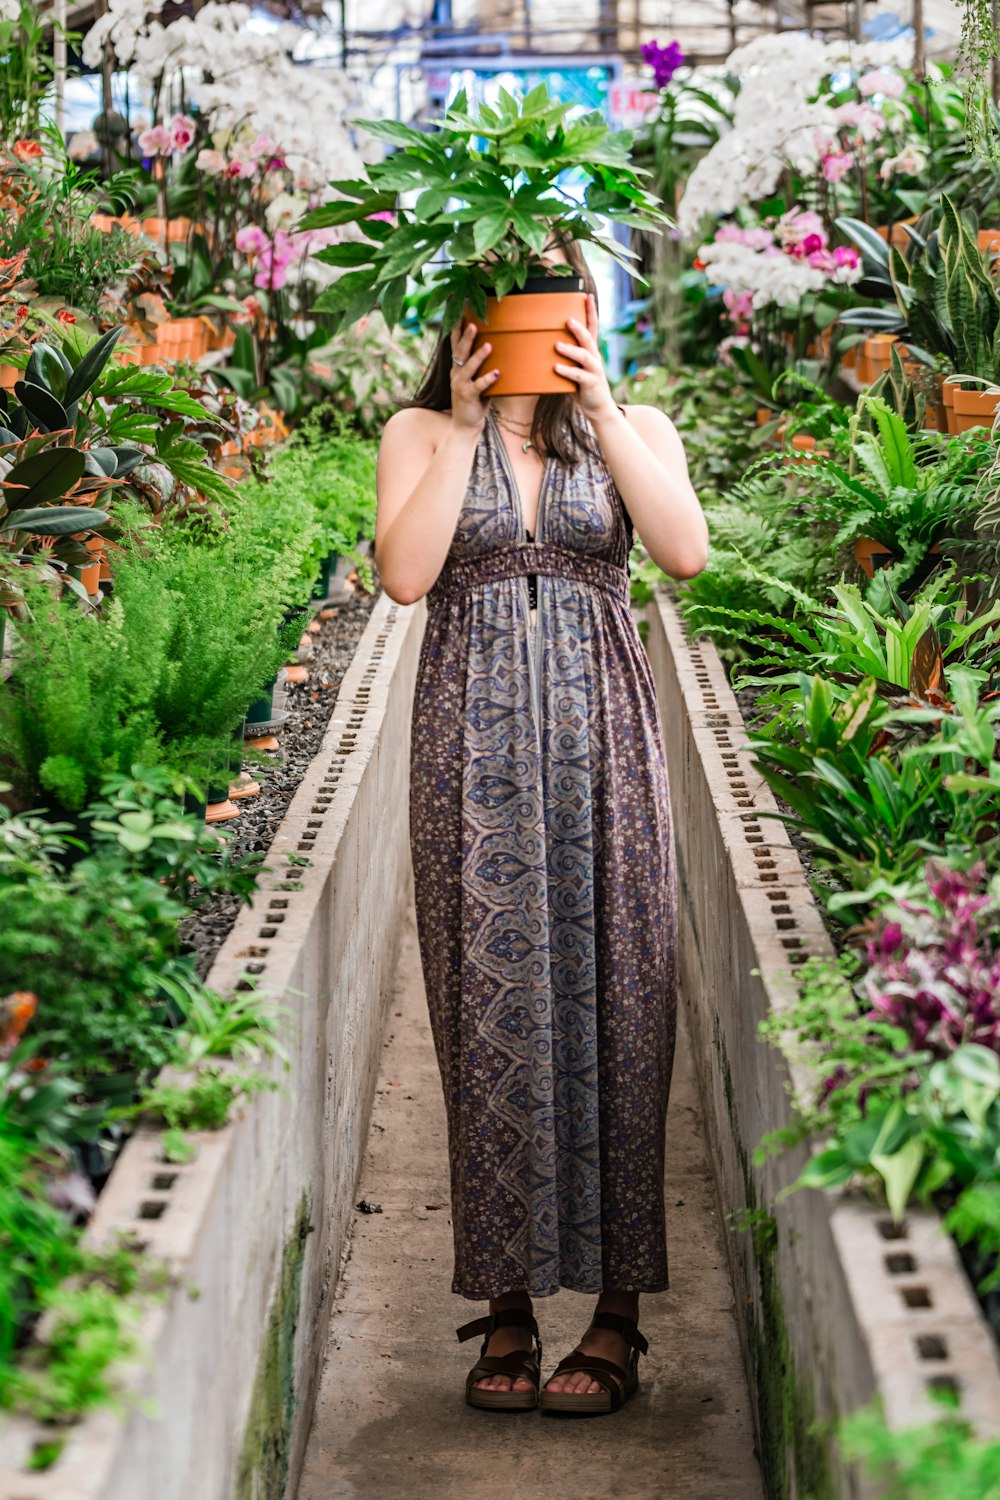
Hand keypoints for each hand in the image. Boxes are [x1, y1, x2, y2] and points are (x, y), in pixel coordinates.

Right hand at [449, 321, 498, 433]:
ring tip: (488, 345)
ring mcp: (460, 385)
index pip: (455, 344)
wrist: (465, 425)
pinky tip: (497, 372)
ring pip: (468, 367)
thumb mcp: (476, 379)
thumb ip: (482, 366)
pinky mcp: (468, 397)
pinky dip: (488, 379)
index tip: (458, 312)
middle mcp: (456, 374)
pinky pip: (479, 386)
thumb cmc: (475, 400)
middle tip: (473, 323)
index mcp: (457, 368)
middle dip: (466, 337)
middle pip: (460, 352)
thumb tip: (497, 346)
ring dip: (478, 356)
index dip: (455, 329)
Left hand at [554, 293, 616, 421]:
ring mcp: (594, 370)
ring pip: (584, 355)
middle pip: (588, 338)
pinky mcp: (591, 383)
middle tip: (567, 320)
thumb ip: (565, 356)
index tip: (587, 296)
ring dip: (570, 349)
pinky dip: (567, 371)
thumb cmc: (582, 385)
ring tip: (557, 345)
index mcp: (591, 350)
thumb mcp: (575, 367)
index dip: (591, 311)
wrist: (598, 408)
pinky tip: (556, 368)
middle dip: (579, 328)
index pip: (593, 327)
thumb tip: (544, 343)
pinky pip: (579, 376)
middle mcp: (594, 357)